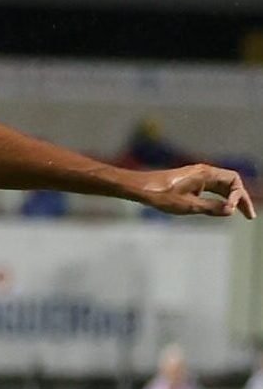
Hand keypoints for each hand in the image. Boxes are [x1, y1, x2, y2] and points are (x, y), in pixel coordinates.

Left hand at [129, 164, 254, 218]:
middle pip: (230, 183)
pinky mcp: (190, 182)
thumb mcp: (187, 205)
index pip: (233, 180)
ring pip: (221, 186)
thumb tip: (230, 210)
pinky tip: (220, 208)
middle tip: (249, 215)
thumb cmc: (161, 195)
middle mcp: (204, 172)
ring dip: (230, 199)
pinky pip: (211, 188)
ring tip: (238, 213)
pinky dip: (219, 197)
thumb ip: (210, 207)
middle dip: (240, 198)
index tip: (231, 210)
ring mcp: (197, 176)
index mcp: (206, 174)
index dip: (237, 195)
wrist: (140, 187)